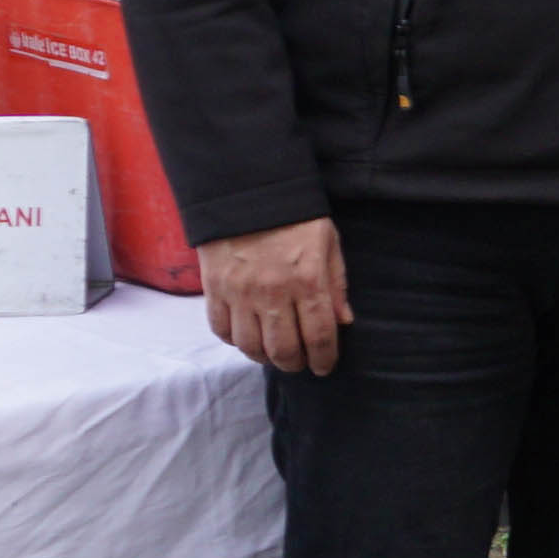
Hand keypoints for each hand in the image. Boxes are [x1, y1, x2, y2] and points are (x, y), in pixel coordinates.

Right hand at [201, 217, 351, 374]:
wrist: (246, 191)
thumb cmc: (294, 217)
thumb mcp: (327, 242)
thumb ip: (336, 284)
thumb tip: (344, 322)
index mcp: (307, 280)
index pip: (319, 335)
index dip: (325, 358)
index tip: (325, 366)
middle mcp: (273, 292)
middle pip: (284, 350)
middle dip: (295, 364)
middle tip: (299, 362)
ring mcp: (240, 293)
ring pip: (251, 346)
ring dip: (264, 356)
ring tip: (273, 352)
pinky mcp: (214, 289)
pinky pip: (221, 330)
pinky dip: (235, 340)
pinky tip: (247, 336)